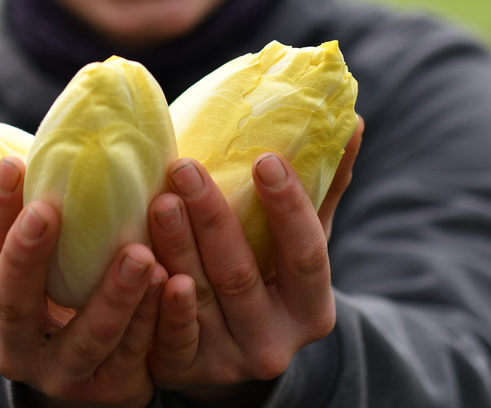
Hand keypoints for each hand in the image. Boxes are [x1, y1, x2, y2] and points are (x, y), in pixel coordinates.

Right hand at [0, 157, 166, 407]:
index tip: (13, 166)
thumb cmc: (64, 290)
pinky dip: (153, 320)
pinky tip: (173, 283)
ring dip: (113, 295)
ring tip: (140, 253)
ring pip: (86, 336)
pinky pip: (134, 354)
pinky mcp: (109, 390)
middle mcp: (12, 347)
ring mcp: (60, 375)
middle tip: (50, 210)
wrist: (92, 373)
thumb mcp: (40, 263)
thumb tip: (64, 128)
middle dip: (29, 256)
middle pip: (14, 301)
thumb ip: (40, 214)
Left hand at [146, 120, 363, 403]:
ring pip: (198, 298)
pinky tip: (139, 260)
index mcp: (311, 308)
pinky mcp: (182, 370)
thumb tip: (351, 119)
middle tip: (185, 167)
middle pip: (241, 275)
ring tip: (159, 199)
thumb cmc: (269, 276)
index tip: (265, 159)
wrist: (230, 351)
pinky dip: (153, 300)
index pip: (305, 255)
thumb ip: (324, 186)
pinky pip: (165, 337)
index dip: (288, 208)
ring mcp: (227, 361)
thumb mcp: (302, 241)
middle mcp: (274, 342)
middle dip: (212, 219)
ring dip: (176, 247)